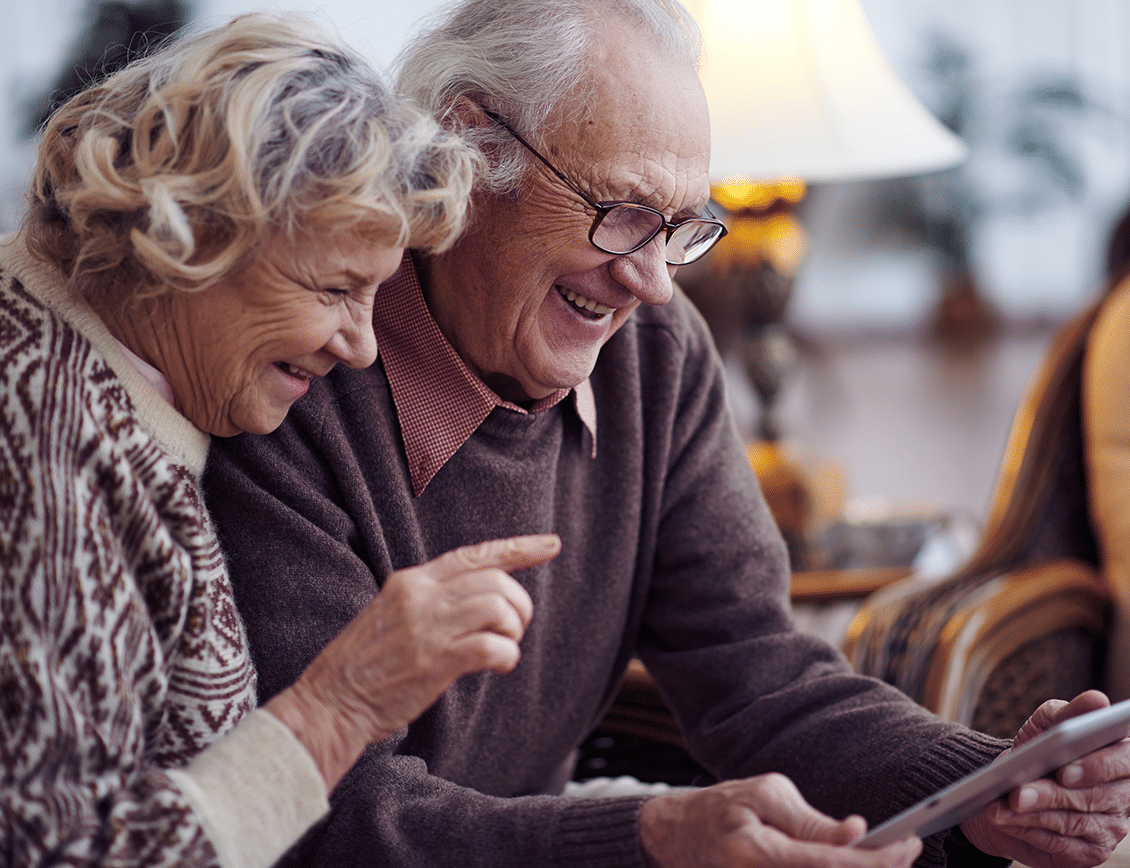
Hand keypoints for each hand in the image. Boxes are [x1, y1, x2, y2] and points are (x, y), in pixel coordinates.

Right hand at [266, 534, 558, 789]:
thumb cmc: (364, 666)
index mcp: (411, 581)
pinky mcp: (434, 661)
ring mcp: (427, 628)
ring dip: (513, 631)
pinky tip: (498, 667)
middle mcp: (420, 596)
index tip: (551, 545)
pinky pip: (493, 647)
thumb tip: (480, 598)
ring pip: (498, 608)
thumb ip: (431, 600)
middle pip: (495, 580)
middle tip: (512, 630)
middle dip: (519, 605)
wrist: (329, 703)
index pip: (474, 554)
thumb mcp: (393, 614)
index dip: (518, 548)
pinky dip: (506, 657)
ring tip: (502, 649)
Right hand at [638, 775, 921, 867]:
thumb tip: (857, 832)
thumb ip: (809, 820)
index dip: (878, 860)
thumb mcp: (762, 794)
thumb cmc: (720, 809)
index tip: (910, 843)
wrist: (675, 838)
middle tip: (908, 850)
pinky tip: (858, 863)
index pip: (834, 865)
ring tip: (891, 857)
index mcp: (760, 855)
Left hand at [961, 690, 1129, 866]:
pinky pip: (1058, 845)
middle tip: (1016, 792)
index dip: (1097, 767)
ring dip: (1032, 814)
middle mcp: (1123, 797)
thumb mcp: (1046, 725)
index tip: (1066, 769)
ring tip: (1001, 805)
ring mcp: (1109, 828)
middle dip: (1049, 795)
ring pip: (1070, 822)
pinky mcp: (1087, 853)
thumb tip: (1097, 700)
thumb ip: (1069, 712)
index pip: (1124, 763)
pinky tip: (1004, 820)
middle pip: (1090, 798)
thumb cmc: (1038, 749)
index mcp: (1122, 760)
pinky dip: (1027, 831)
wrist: (1012, 784)